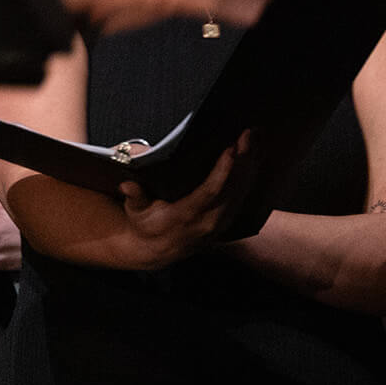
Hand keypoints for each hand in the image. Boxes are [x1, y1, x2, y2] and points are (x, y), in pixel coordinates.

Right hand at [118, 132, 254, 268]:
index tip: (231, 149)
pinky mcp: (227, 220)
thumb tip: (127, 185)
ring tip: (258, 137)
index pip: (210, 192)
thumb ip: (134, 198)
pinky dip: (252, 174)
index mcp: (187, 216)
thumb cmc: (145, 224)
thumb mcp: (135, 212)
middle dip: (244, 160)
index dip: (222, 171)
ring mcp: (221, 222)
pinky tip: (257, 154)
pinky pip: (244, 195)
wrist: (156, 251)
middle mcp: (209, 221)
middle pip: (233, 188)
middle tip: (249, 133)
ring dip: (252, 164)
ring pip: (243, 191)